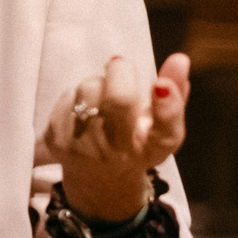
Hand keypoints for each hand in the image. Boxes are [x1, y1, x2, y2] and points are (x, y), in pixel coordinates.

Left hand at [44, 52, 190, 221]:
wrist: (99, 178)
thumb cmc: (138, 142)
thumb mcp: (163, 124)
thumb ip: (175, 92)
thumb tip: (180, 59)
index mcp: (154, 147)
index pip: (165, 128)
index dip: (166, 105)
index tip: (161, 85)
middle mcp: (121, 152)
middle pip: (119, 100)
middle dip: (120, 71)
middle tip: (121, 68)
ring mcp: (86, 149)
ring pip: (89, 88)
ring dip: (97, 83)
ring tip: (103, 99)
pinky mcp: (57, 141)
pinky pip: (67, 97)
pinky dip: (77, 96)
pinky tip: (84, 113)